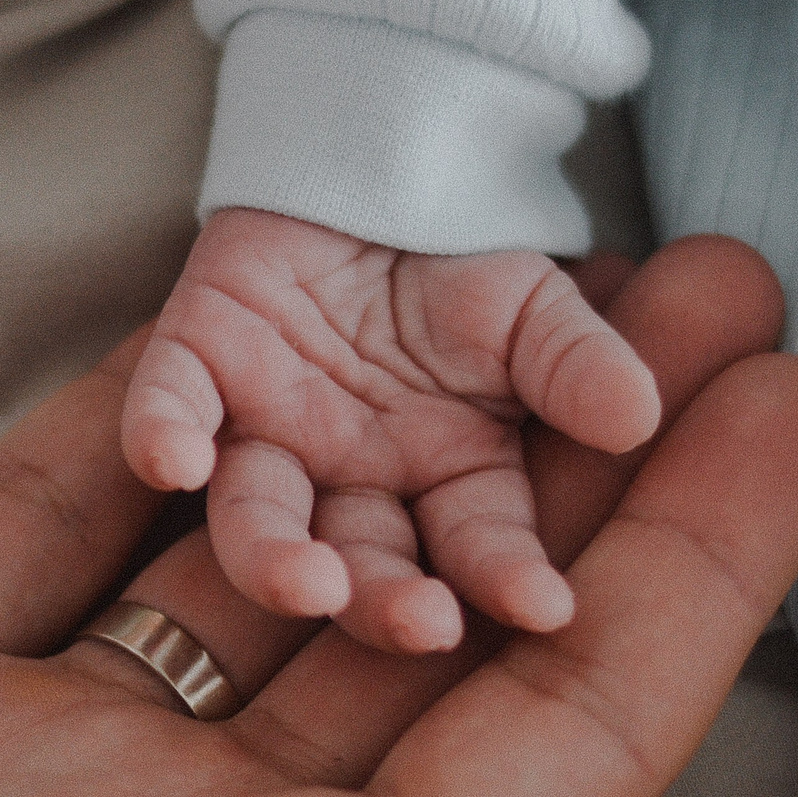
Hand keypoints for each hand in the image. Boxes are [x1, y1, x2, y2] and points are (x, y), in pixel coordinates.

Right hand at [0, 236, 797, 796]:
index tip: (794, 409)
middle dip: (566, 457)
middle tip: (682, 286)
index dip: (690, 580)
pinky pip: (57, 509)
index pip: (552, 752)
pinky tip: (239, 312)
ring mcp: (40, 757)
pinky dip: (148, 413)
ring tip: (504, 261)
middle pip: (435, 619)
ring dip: (380, 412)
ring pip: (261, 547)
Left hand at [120, 207, 661, 651]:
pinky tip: (174, 462)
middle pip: (359, 563)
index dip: (506, 578)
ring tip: (306, 581)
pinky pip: (164, 412)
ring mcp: (263, 437)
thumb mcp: (536, 306)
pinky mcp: (190, 370)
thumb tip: (635, 417)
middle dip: (386, 600)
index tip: (545, 609)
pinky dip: (163, 435)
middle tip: (421, 625)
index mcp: (440, 484)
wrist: (375, 171)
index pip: (476, 548)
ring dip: (275, 559)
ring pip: (255, 521)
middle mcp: (345, 484)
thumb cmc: (461, 263)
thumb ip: (577, 365)